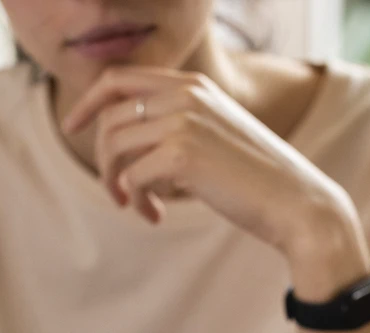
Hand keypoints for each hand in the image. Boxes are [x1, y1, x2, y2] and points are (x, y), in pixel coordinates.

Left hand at [62, 66, 369, 297]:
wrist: (297, 202)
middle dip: (102, 158)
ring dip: (115, 183)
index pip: (118, 79)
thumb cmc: (258, 178)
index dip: (87, 103)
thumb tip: (126, 139)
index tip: (72, 127)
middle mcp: (185, 94)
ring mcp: (183, 120)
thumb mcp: (216, 135)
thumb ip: (178, 124)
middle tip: (117, 192)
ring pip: (113, 146)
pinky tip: (156, 216)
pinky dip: (136, 201)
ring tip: (135, 206)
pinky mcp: (182, 153)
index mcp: (192, 84)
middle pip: (108, 117)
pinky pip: (131, 177)